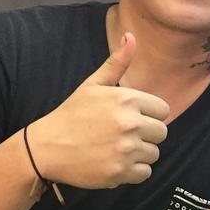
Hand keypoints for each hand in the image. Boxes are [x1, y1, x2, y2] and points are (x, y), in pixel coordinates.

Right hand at [28, 33, 168, 187]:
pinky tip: (114, 162)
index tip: (130, 117)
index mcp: (128, 99)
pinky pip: (145, 173)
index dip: (148, 115)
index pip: (163, 110)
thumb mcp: (93, 85)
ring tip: (116, 148)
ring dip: (139, 153)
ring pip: (154, 154)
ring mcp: (125, 150)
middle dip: (146, 134)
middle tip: (122, 135)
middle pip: (162, 133)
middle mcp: (130, 124)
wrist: (45, 147)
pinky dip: (133, 171)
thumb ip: (117, 63)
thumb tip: (131, 36)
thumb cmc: (72, 114)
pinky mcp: (120, 172)